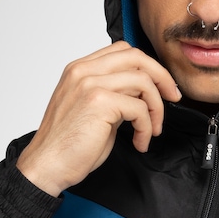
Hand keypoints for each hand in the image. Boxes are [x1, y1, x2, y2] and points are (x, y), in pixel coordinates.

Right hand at [16, 41, 180, 196]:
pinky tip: (140, 141)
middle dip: (162, 76)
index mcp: (79, 69)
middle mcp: (83, 71)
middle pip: (136, 57)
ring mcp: (90, 84)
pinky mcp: (99, 102)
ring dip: (156, 108)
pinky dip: (147, 127)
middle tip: (172, 97)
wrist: (45, 167)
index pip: (123, 50)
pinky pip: (139, 107)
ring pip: (143, 81)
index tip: (162, 86)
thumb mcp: (91, 109)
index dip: (149, 66)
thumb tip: (142, 93)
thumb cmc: (67, 144)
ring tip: (152, 129)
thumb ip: (113, 93)